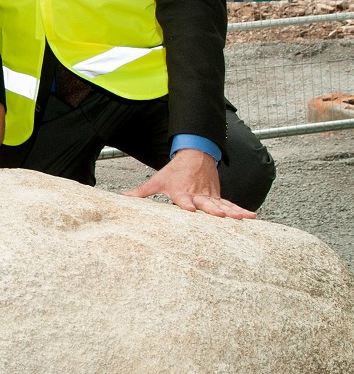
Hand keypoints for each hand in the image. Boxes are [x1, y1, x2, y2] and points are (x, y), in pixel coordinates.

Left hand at [122, 149, 255, 218]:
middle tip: (222, 216)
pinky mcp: (218, 196)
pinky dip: (241, 210)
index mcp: (182, 192)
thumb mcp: (157, 181)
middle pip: (207, 203)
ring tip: (242, 218)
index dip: (187, 204)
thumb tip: (121, 197)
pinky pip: (231, 204)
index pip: (184, 199)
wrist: (195, 156)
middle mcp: (198, 194)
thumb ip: (140, 192)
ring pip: (222, 204)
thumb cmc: (174, 172)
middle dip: (214, 210)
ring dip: (232, 211)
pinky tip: (251, 216)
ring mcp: (210, 195)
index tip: (191, 210)